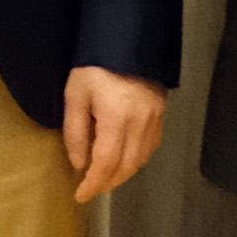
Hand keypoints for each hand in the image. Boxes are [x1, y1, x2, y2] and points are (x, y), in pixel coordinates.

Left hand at [61, 68, 165, 202]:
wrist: (125, 41)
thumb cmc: (93, 66)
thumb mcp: (75, 96)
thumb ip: (76, 132)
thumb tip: (79, 164)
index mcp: (117, 117)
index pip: (106, 162)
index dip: (94, 183)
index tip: (81, 195)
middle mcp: (141, 122)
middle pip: (127, 166)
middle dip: (108, 182)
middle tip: (91, 189)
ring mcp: (155, 117)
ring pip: (141, 158)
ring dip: (123, 172)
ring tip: (104, 177)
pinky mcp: (161, 112)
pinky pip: (151, 145)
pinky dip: (136, 158)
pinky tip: (123, 159)